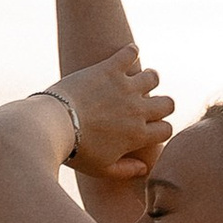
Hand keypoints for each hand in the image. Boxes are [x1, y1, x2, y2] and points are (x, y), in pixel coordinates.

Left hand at [57, 41, 172, 184]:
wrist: (54, 126)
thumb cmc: (76, 151)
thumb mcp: (101, 169)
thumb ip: (126, 170)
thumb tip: (144, 168)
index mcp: (137, 136)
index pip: (166, 130)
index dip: (161, 129)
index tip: (150, 127)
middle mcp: (137, 110)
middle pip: (168, 103)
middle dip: (161, 104)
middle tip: (147, 103)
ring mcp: (125, 88)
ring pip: (153, 77)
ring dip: (148, 77)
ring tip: (137, 78)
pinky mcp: (110, 69)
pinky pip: (130, 54)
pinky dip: (131, 51)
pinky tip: (129, 53)